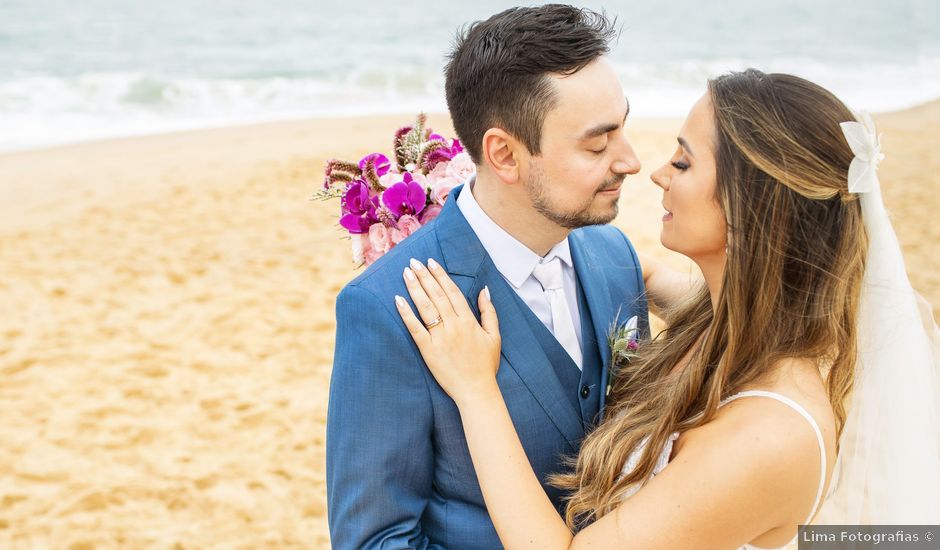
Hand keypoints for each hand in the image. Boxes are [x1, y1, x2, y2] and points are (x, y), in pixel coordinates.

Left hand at [394, 258, 500, 407]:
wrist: (476, 391)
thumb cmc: (486, 365)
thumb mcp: (494, 336)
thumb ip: (489, 312)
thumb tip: (484, 290)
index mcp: (469, 321)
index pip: (452, 292)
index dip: (441, 275)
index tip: (431, 262)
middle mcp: (454, 326)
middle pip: (436, 295)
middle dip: (424, 276)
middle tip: (413, 262)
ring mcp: (440, 338)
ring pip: (426, 307)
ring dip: (415, 288)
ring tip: (406, 273)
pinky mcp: (428, 350)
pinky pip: (415, 329)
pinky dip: (406, 314)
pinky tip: (398, 300)